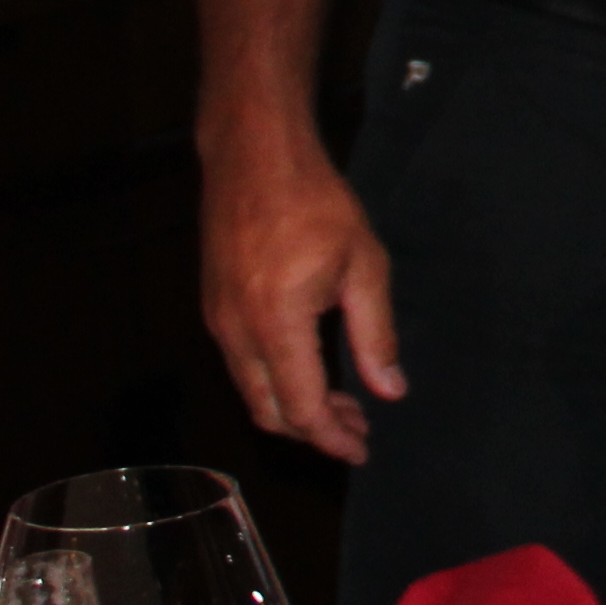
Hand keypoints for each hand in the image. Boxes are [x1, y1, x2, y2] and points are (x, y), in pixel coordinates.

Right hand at [200, 120, 405, 460]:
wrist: (254, 154)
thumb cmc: (315, 201)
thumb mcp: (364, 264)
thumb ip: (376, 334)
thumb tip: (391, 391)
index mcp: (277, 324)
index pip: (302, 409)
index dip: (333, 438)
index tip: (362, 450)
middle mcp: (237, 332)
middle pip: (269, 413)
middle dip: (313, 432)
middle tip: (358, 428)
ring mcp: (219, 321)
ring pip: (253, 392)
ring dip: (294, 408)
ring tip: (342, 402)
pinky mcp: (214, 307)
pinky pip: (242, 365)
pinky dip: (276, 381)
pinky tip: (311, 366)